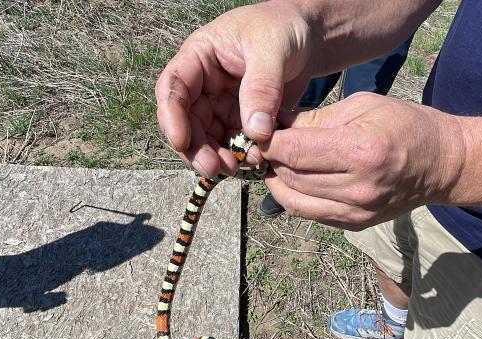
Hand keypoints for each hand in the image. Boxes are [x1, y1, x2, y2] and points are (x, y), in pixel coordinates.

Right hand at [155, 1, 315, 177]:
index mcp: (198, 58)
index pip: (173, 88)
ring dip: (217, 156)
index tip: (182, 142)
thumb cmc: (284, 27)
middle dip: (197, 148)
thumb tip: (255, 131)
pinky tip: (256, 160)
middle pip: (187, 122)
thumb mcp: (272, 48)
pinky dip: (240, 155)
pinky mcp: (240, 119)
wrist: (309, 36)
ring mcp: (221, 103)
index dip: (172, 117)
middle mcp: (203, 84)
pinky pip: (233, 143)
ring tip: (237, 168)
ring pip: (208, 138)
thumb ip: (262, 87)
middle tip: (215, 168)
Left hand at [261, 93, 465, 230]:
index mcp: (360, 152)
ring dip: (276, 180)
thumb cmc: (404, 125)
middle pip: (289, 176)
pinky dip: (293, 196)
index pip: (293, 151)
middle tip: (261, 144)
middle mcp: (357, 188)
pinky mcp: (354, 224)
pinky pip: (309, 213)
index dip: (268, 141)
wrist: (442, 163)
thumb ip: (315, 119)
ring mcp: (356, 211)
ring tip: (273, 161)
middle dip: (269, 159)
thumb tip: (274, 124)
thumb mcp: (361, 106)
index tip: (257, 131)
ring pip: (293, 200)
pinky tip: (293, 178)